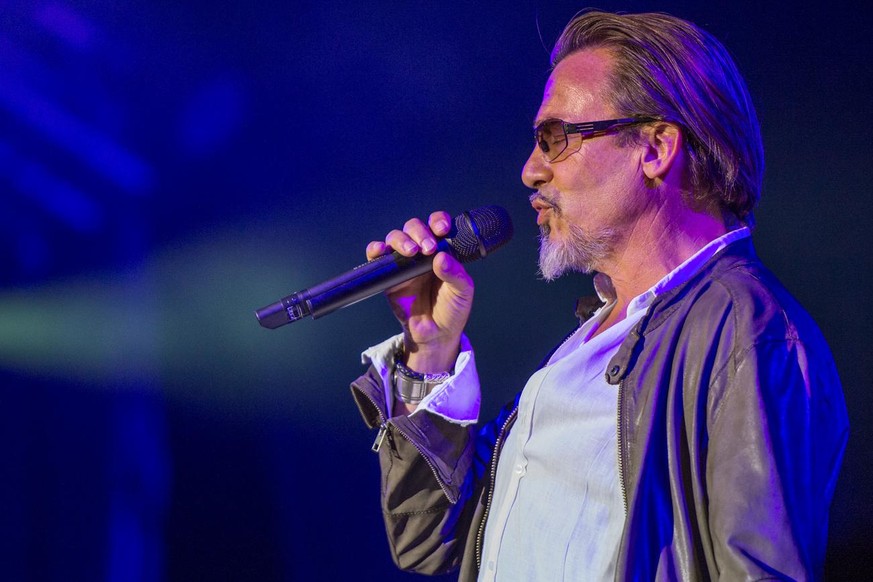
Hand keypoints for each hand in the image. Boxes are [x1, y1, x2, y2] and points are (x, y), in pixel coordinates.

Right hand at [366, 211, 473, 372]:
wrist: (435, 334)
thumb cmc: (452, 310)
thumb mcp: (462, 292)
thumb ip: (455, 274)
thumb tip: (440, 257)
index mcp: (441, 250)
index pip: (437, 226)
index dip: (438, 221)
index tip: (442, 229)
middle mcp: (421, 252)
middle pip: (414, 228)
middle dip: (419, 232)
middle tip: (427, 248)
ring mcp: (403, 263)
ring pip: (395, 238)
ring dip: (401, 240)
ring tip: (411, 252)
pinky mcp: (388, 276)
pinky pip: (377, 258)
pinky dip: (375, 249)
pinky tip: (380, 251)